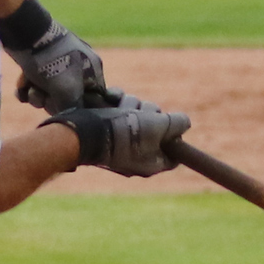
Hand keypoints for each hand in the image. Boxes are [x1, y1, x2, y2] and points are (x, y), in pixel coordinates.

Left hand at [6, 26, 106, 114]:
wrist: (24, 32)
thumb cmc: (51, 62)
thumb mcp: (66, 92)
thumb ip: (72, 110)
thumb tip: (69, 121)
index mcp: (93, 70)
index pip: (93, 99)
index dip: (78, 108)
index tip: (65, 107)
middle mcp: (78, 66)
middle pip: (67, 99)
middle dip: (51, 101)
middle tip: (45, 95)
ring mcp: (57, 63)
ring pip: (47, 93)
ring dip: (36, 95)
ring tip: (31, 86)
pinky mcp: (38, 62)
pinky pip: (34, 84)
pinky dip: (26, 86)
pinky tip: (21, 83)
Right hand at [43, 88, 191, 177]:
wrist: (78, 132)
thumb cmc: (121, 132)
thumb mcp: (158, 125)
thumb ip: (177, 123)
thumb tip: (184, 123)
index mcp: (150, 164)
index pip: (175, 153)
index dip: (176, 135)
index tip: (172, 122)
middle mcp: (136, 157)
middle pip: (157, 129)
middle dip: (150, 113)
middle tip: (141, 112)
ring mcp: (119, 145)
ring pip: (138, 116)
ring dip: (132, 105)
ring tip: (120, 106)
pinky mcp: (105, 132)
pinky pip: (120, 113)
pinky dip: (117, 103)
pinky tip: (110, 98)